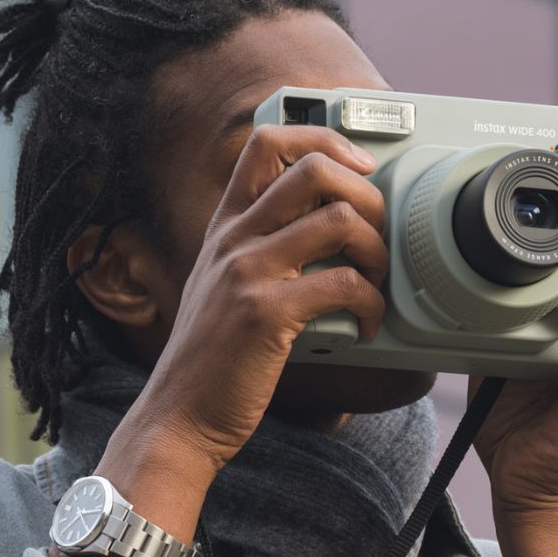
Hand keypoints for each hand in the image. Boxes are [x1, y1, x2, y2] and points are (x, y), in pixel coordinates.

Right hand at [135, 123, 388, 475]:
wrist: (179, 416)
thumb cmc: (209, 362)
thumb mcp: (219, 289)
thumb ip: (256, 254)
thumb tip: (322, 234)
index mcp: (225, 228)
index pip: (267, 142)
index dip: (323, 140)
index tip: (357, 169)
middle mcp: (234, 239)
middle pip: (313, 168)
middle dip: (366, 193)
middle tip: (378, 234)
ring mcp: (248, 272)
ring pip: (339, 219)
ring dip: (377, 250)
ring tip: (376, 283)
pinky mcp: (267, 313)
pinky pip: (343, 283)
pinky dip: (370, 305)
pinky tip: (365, 327)